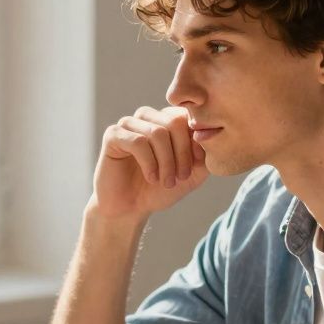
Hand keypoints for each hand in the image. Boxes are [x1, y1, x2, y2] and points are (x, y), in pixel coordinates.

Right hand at [91, 106, 208, 220]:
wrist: (130, 209)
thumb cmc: (159, 190)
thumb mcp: (191, 173)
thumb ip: (204, 154)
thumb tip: (210, 135)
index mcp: (166, 120)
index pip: (187, 115)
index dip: (196, 140)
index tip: (197, 163)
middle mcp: (147, 117)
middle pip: (174, 121)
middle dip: (182, 152)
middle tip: (182, 177)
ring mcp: (128, 124)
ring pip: (157, 132)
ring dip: (166, 161)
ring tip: (167, 182)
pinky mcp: (113, 135)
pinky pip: (137, 141)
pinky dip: (149, 163)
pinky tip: (151, 177)